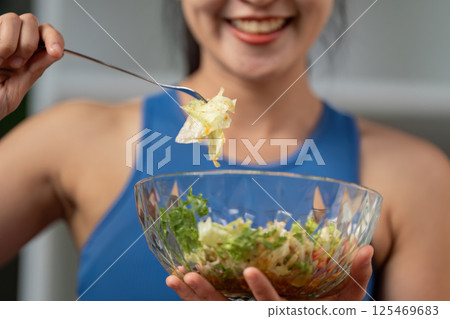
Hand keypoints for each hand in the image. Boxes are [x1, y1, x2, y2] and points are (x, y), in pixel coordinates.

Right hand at [0, 13, 63, 119]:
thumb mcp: (16, 89)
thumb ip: (35, 70)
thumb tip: (55, 53)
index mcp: (25, 54)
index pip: (45, 33)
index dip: (54, 38)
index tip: (56, 52)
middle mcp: (11, 41)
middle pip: (31, 21)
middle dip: (29, 43)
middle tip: (18, 64)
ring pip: (13, 19)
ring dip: (12, 43)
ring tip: (2, 62)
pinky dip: (1, 44)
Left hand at [166, 245, 373, 300]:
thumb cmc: (329, 316)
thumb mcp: (346, 302)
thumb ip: (356, 276)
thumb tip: (368, 246)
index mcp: (287, 314)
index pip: (275, 307)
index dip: (262, 292)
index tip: (249, 271)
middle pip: (234, 312)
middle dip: (210, 295)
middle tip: (189, 275)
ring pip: (217, 314)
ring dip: (193, 299)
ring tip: (173, 279)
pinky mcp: (238, 318)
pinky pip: (212, 314)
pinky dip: (193, 302)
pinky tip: (178, 288)